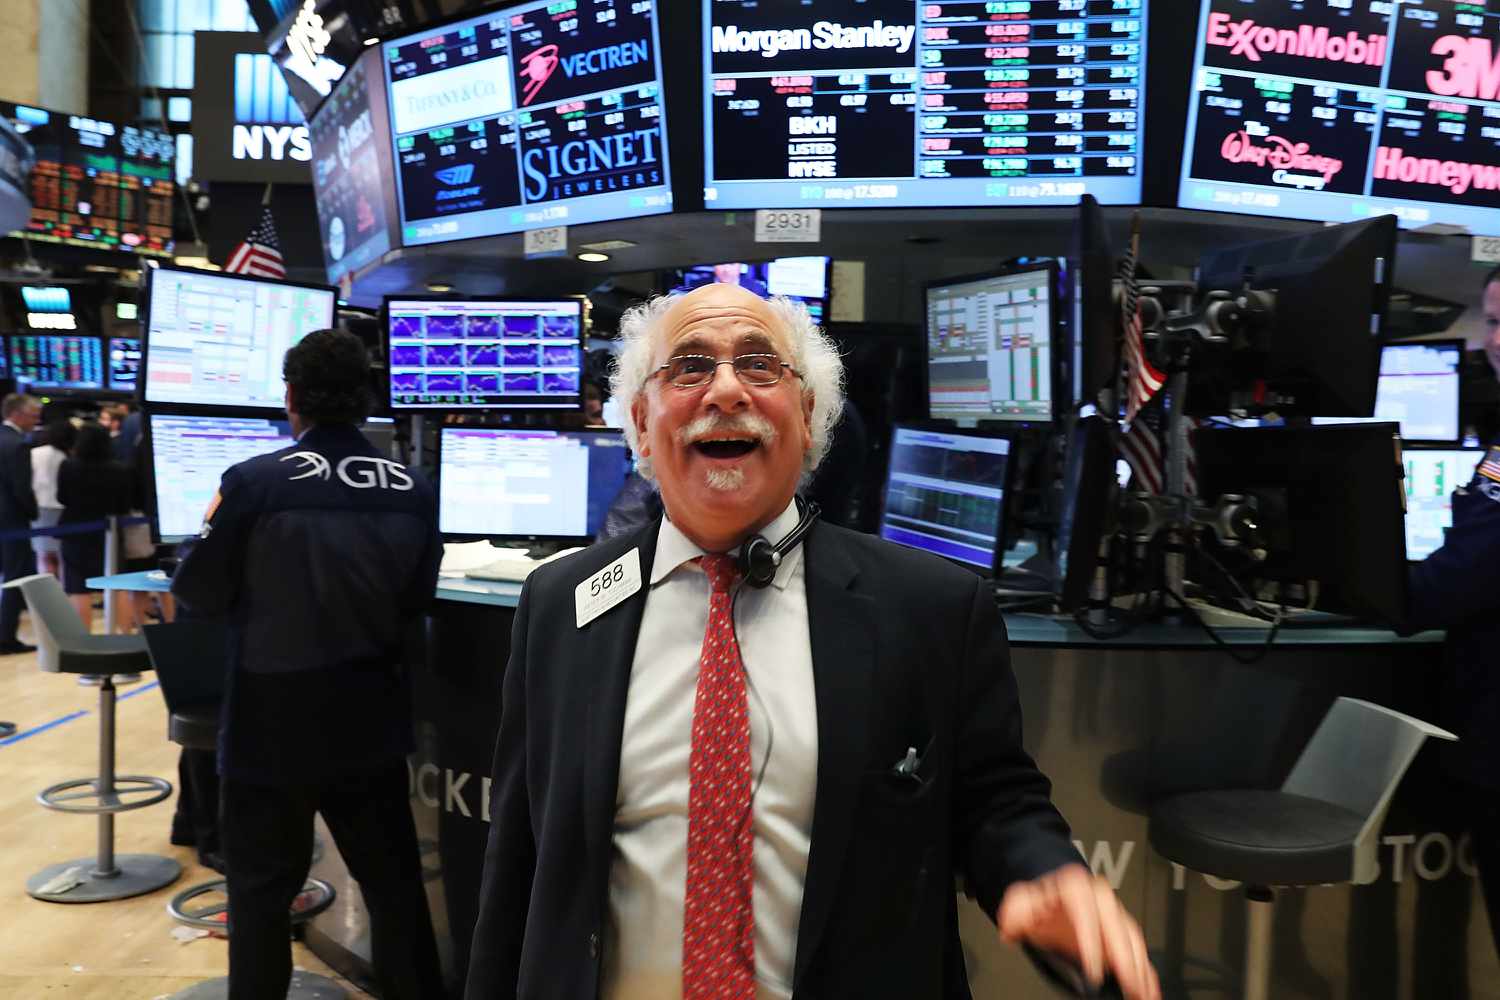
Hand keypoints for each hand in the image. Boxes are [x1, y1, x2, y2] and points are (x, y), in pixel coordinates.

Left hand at [997, 863, 1159, 999]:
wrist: (1056, 895)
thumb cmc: (1044, 902)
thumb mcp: (1023, 900)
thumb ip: (1016, 910)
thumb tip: (1011, 924)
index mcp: (1076, 889)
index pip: (1087, 915)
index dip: (1092, 944)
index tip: (1094, 970)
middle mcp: (1100, 900)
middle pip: (1117, 928)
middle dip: (1125, 959)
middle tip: (1128, 984)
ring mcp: (1115, 915)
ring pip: (1132, 939)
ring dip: (1139, 968)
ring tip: (1142, 993)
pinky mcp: (1124, 932)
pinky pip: (1138, 951)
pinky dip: (1146, 971)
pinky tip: (1150, 990)